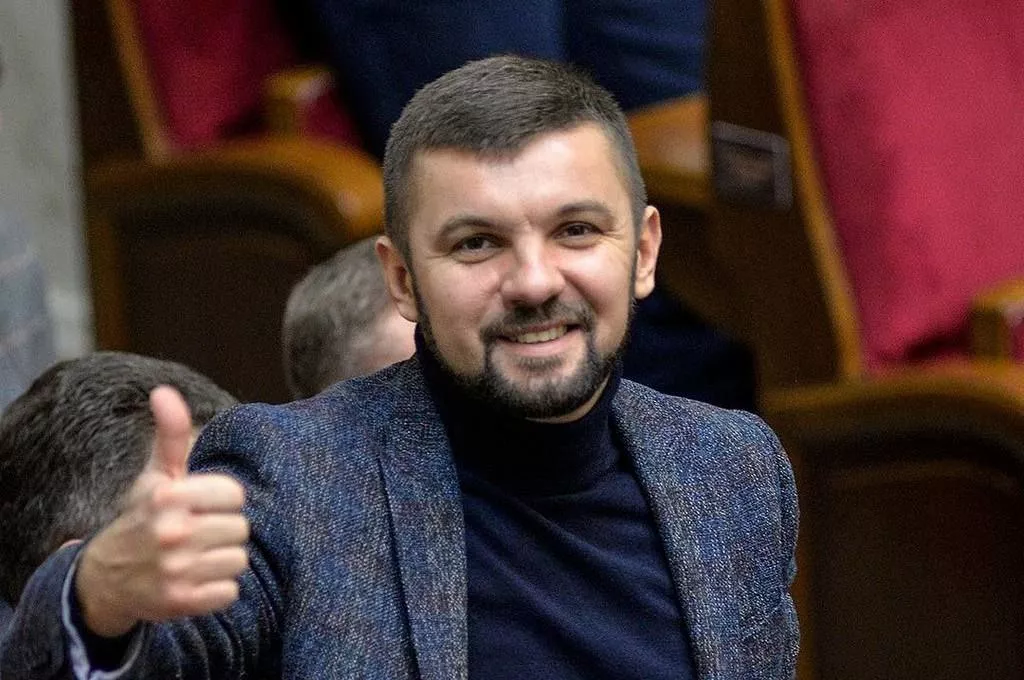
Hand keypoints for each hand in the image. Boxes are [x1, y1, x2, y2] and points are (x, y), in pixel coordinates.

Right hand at [75, 386, 249, 636]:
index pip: (235, 494)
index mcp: (168, 496)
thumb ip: (170, 435)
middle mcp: (170, 532)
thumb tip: (164, 391)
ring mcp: (175, 570)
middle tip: (198, 534)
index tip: (204, 506)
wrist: (104, 579)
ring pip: (238, 560)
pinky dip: (217, 589)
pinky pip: (230, 591)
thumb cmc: (142, 518)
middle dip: (223, 531)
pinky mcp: (180, 602)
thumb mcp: (155, 475)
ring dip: (222, 560)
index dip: (224, 500)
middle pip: (240, 528)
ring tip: (196, 556)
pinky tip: (195, 580)